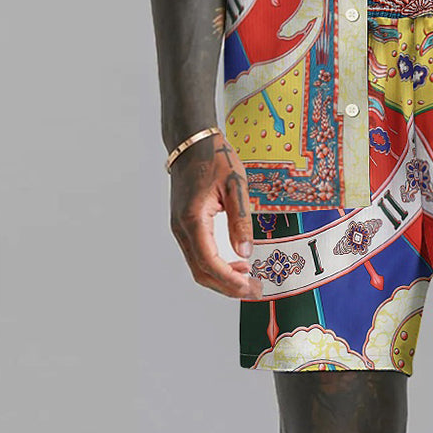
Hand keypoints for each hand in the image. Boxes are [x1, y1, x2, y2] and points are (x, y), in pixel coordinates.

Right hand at [169, 129, 263, 299]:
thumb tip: (245, 252)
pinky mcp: (183, 224)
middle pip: (201, 271)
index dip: (230, 280)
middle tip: (253, 290)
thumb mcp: (235, 185)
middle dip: (227, 286)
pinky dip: (214, 264)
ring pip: (197, 265)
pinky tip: (234, 261)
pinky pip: (197, 254)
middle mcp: (182, 227)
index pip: (209, 262)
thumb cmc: (214, 158)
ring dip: (221, 277)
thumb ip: (240, 219)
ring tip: (247, 277)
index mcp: (194, 218)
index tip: (250, 287)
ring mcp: (179, 227)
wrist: (192, 142)